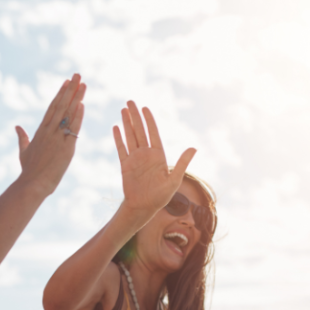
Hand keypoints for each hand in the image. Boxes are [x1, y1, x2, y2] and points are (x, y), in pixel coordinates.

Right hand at [15, 74, 86, 196]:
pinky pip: (73, 129)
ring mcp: (57, 139)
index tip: (67, 82)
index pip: (52, 108)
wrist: (32, 184)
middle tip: (77, 75)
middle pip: (61, 105)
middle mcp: (49, 131)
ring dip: (76, 98)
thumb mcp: (24, 151)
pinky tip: (82, 105)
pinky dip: (78, 116)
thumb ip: (22, 137)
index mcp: (40, 131)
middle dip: (70, 89)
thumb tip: (17, 126)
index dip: (60, 94)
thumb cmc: (29, 171)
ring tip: (83, 83)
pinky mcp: (65, 148)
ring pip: (67, 114)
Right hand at [113, 102, 195, 218]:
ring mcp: (135, 159)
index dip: (149, 120)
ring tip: (123, 110)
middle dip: (135, 116)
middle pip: (139, 131)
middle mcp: (146, 154)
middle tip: (130, 101)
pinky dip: (118, 139)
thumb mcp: (174, 180)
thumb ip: (181, 163)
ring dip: (126, 123)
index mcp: (158, 155)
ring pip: (130, 137)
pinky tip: (116, 128)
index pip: (153, 133)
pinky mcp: (125, 166)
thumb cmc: (161, 197)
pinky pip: (121, 149)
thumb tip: (194, 148)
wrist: (144, 207)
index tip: (145, 108)